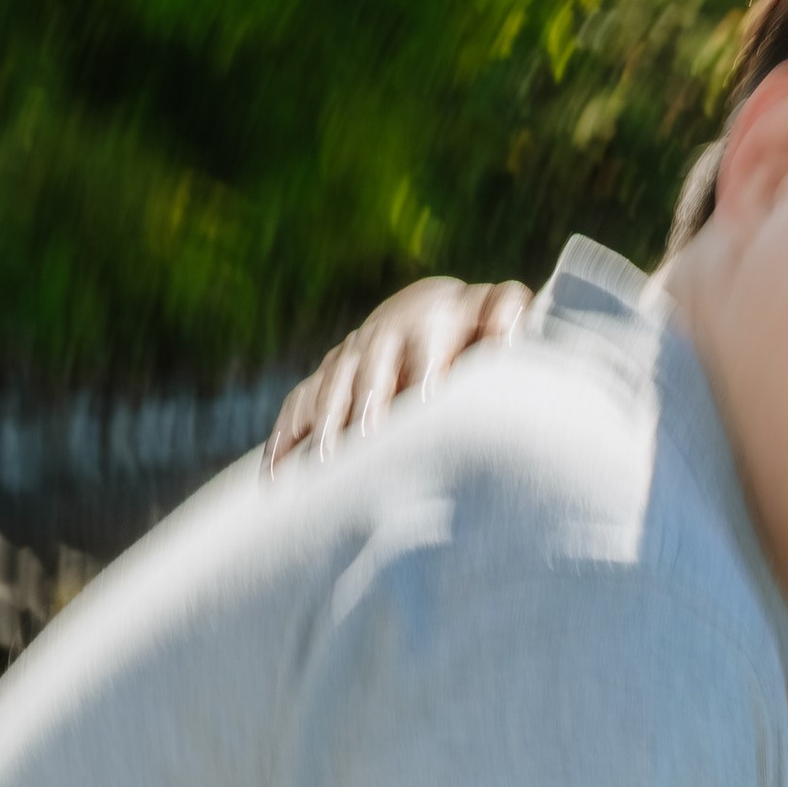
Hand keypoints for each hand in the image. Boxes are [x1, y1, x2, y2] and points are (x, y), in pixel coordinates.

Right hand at [264, 276, 530, 470]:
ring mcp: (354, 352)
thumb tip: (511, 326)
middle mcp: (389, 329)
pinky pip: (300, 404)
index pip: (429, 331)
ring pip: (333, 383)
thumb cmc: (487, 331)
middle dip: (368, 396)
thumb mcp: (503, 318)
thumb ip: (509, 316)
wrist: (445, 313)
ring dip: (326, 420)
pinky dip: (286, 437)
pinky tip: (276, 474)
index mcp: (437, 312)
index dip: (426, 359)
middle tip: (368, 432)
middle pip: (373, 359)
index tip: (427, 392)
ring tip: (326, 461)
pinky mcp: (330, 377)